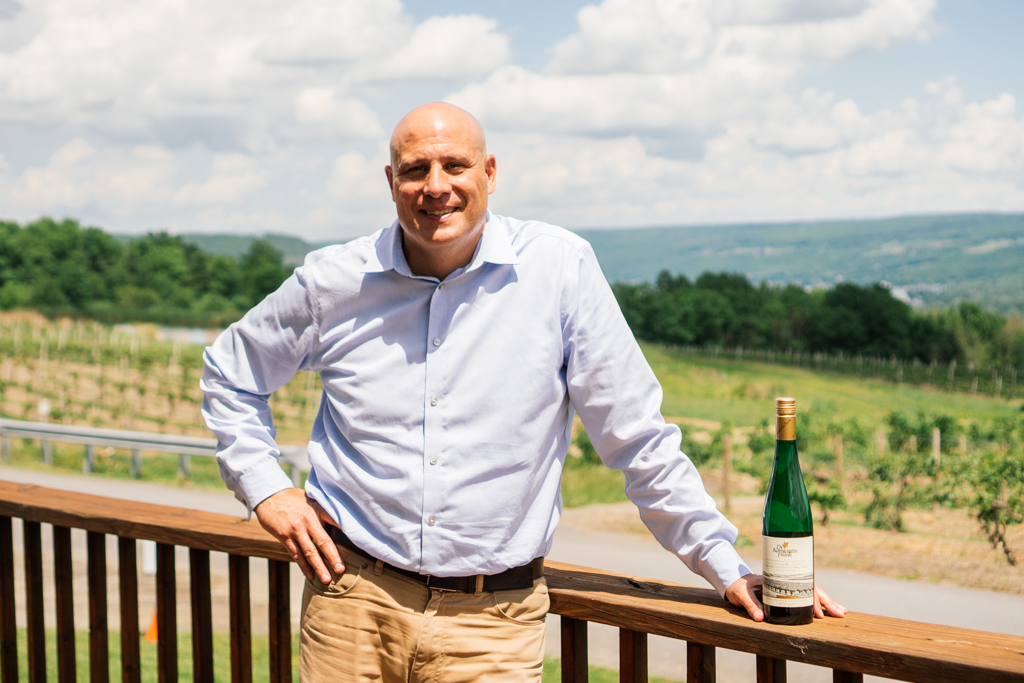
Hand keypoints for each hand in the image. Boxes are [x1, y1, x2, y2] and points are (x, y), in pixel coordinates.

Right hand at [254, 488, 343, 583]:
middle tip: (340, 570)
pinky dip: (303, 566)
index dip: (345, 534)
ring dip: (318, 567)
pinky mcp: (283, 536)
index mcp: (316, 511)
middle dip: (332, 557)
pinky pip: (295, 554)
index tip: (355, 545)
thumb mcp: (312, 500)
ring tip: (326, 580)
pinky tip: (310, 575)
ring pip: (308, 552)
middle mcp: (306, 521)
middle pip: (322, 542)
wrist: (269, 496)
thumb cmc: (294, 498)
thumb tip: (343, 522)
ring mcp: (294, 530)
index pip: (334, 523)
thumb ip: (326, 511)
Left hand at [725, 574, 847, 621]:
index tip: (818, 613)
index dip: (811, 599)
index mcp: (778, 578)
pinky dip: (818, 604)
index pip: (799, 586)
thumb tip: (761, 618)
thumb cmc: (738, 587)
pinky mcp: (788, 592)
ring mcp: (789, 586)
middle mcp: (786, 580)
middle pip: (810, 588)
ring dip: (827, 602)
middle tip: (840, 613)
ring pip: (812, 592)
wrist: (733, 581)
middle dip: (826, 601)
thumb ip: (750, 605)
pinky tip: (828, 611)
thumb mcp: (741, 595)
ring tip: (841, 612)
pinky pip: (806, 597)